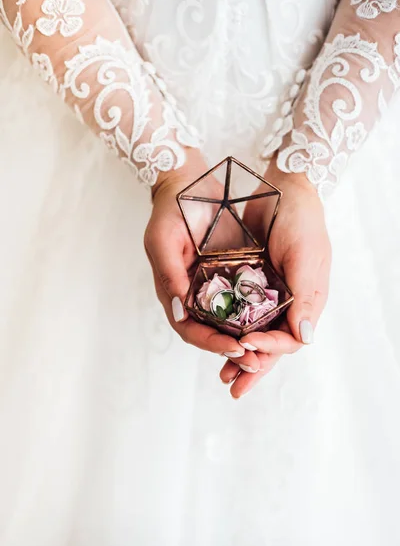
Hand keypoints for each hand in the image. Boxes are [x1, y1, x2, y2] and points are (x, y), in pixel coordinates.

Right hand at [144, 149, 253, 359]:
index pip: (189, 328)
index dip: (210, 342)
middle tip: (256, 362)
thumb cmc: (170, 211)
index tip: (235, 348)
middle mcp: (192, 294)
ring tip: (265, 353)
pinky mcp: (227, 274)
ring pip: (226, 323)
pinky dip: (251, 317)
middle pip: (210, 332)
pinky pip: (239, 301)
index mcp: (174, 292)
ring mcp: (210, 285)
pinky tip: (269, 323)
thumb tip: (181, 312)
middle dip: (231, 350)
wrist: (187, 184)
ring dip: (244, 340)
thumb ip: (168, 275)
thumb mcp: (162, 240)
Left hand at [220, 156, 331, 397]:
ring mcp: (265, 293)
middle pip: (268, 344)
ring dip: (237, 354)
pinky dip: (226, 327)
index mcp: (303, 301)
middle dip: (251, 367)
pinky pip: (236, 311)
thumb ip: (306, 297)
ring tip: (223, 374)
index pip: (288, 338)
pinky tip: (213, 338)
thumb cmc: (302, 220)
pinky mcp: (247, 281)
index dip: (269, 348)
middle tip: (233, 387)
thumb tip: (303, 338)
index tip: (247, 347)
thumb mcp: (308, 257)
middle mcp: (285, 302)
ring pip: (251, 332)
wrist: (282, 187)